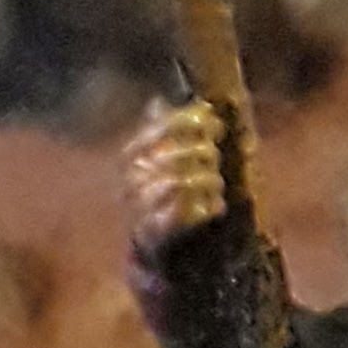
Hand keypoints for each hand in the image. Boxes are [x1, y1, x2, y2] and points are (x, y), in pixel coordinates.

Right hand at [120, 97, 229, 260]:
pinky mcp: (153, 235)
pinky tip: (217, 205)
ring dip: (206, 180)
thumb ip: (173, 130)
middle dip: (202, 153)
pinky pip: (180, 215)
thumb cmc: (169, 192)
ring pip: (176, 183)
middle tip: (216, 158)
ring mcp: (139, 208)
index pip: (158, 126)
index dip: (189, 120)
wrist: (155, 246)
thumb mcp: (169, 156)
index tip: (214, 122)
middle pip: (172, 154)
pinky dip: (205, 207)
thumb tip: (179, 100)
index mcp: (132, 154)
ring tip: (217, 182)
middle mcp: (131, 179)